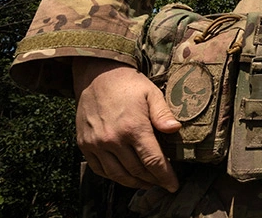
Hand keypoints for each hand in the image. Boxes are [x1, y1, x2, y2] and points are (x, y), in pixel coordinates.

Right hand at [73, 58, 180, 191]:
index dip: (165, 176)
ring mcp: (96, 144)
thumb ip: (163, 114)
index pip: (153, 160)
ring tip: (147, 183)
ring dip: (134, 182)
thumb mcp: (152, 93)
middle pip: (136, 170)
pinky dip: (114, 177)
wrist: (97, 75)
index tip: (173, 186)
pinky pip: (100, 169)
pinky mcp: (85, 145)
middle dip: (152, 180)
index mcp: (133, 128)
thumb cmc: (129, 84)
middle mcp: (113, 139)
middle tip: (163, 183)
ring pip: (118, 174)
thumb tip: (176, 130)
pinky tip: (125, 176)